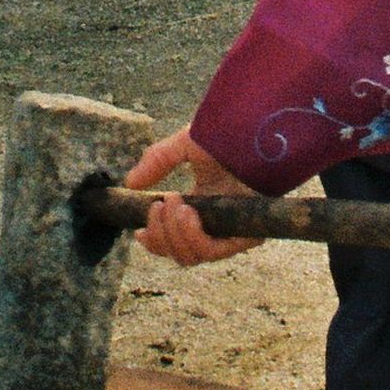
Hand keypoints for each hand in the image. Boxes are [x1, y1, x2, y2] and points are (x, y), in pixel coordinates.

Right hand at [118, 131, 263, 266]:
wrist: (259, 134)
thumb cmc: (230, 137)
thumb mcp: (186, 146)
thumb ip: (158, 161)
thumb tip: (130, 183)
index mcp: (202, 210)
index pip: (174, 242)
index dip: (154, 241)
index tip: (139, 231)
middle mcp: (216, 227)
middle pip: (178, 254)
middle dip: (159, 233)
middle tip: (159, 204)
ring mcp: (231, 234)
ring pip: (190, 256)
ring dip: (173, 232)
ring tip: (174, 202)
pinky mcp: (246, 237)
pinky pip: (210, 252)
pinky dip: (192, 235)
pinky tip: (188, 213)